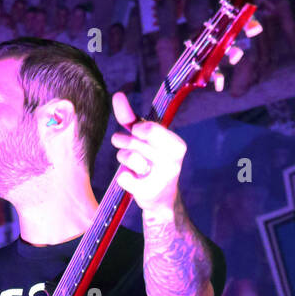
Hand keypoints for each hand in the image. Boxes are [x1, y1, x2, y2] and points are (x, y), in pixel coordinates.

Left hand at [110, 91, 184, 217]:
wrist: (161, 200)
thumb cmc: (152, 163)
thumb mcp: (144, 140)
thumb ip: (131, 118)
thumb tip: (117, 94)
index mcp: (177, 146)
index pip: (148, 129)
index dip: (137, 130)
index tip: (137, 134)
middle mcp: (173, 162)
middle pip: (135, 141)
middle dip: (124, 142)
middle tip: (123, 145)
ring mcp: (161, 179)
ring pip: (127, 157)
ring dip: (123, 159)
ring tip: (131, 165)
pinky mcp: (147, 193)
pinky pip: (123, 177)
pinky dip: (122, 177)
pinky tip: (132, 181)